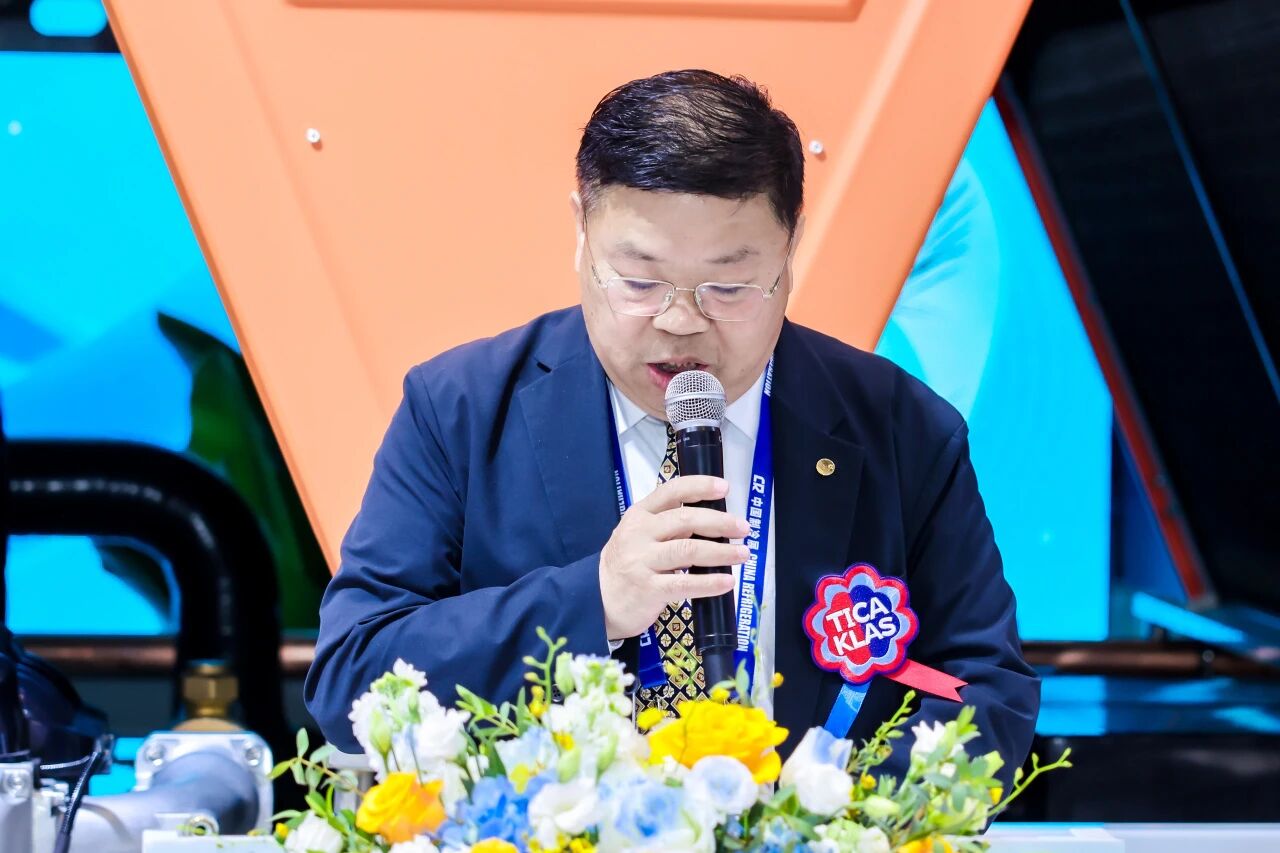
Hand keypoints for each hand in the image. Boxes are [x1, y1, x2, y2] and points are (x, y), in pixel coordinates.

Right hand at [599, 475, 749, 640]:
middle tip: (743, 528)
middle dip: (720, 522)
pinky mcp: (648, 589)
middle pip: (685, 519)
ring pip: (689, 550)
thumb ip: (667, 527)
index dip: (699, 486)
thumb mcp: (638, 537)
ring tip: (742, 554)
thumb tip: (712, 523)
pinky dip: (710, 582)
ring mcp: (642, 561)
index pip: (671, 491)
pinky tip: (726, 582)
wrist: (595, 601)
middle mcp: (639, 534)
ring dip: (721, 552)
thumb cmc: (625, 566)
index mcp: (639, 515)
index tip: (725, 488)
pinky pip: (685, 584)